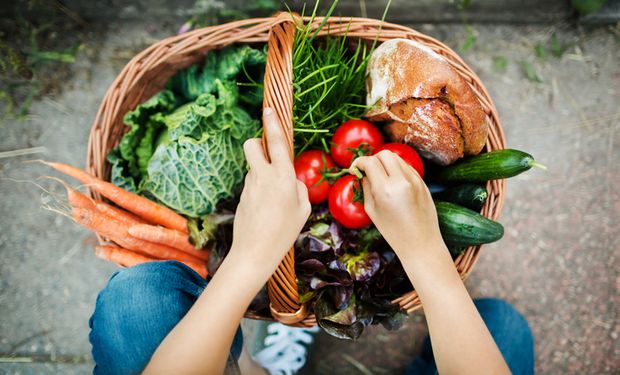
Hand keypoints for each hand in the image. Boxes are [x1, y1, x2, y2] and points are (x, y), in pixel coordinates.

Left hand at [229, 108, 310, 277]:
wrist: (254, 252)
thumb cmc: (284, 232)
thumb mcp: (302, 209)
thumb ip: (299, 188)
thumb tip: (291, 180)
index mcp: (282, 176)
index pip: (277, 142)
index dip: (273, 124)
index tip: (269, 109)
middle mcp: (263, 176)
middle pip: (253, 145)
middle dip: (257, 143)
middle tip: (267, 155)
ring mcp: (249, 185)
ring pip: (254, 168)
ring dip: (262, 174)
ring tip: (273, 202)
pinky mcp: (242, 196)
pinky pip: (253, 185)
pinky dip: (259, 191)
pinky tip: (265, 212)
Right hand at [350, 150, 445, 260]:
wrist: (420, 242)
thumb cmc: (393, 231)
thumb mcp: (372, 210)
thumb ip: (366, 187)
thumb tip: (362, 172)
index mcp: (385, 190)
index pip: (370, 162)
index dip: (358, 162)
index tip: (354, 169)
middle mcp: (402, 181)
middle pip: (384, 154)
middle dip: (373, 159)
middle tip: (368, 171)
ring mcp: (415, 180)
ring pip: (397, 158)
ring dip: (386, 163)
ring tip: (381, 177)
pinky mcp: (423, 182)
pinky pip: (407, 167)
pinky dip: (397, 169)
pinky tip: (393, 182)